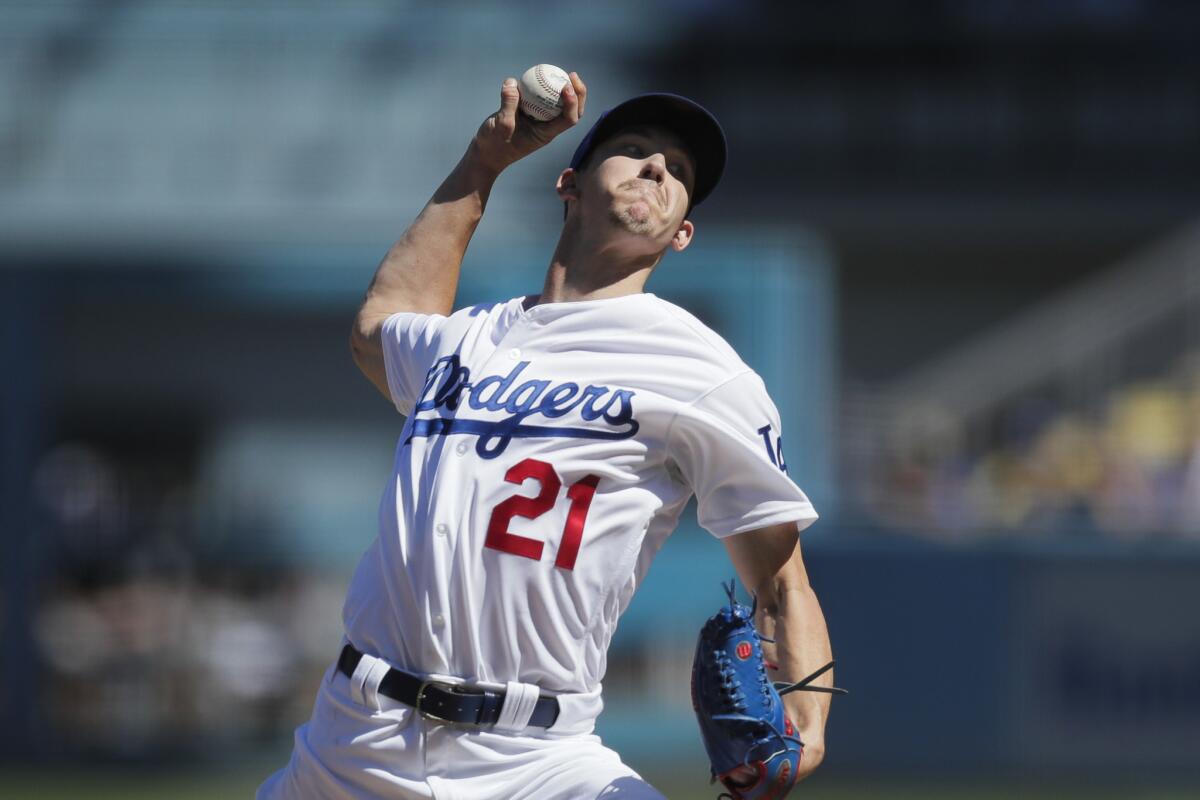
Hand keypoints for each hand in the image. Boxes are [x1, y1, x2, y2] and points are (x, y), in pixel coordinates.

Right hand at [470, 72, 586, 175]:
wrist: (485, 153)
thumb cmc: (493, 145)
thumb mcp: (500, 126)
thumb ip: (508, 104)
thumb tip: (512, 82)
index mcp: (546, 134)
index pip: (568, 119)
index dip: (572, 102)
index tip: (566, 86)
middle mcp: (546, 127)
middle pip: (571, 111)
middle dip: (577, 93)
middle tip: (571, 75)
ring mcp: (538, 120)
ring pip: (559, 104)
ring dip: (564, 89)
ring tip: (563, 71)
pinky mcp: (529, 113)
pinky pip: (540, 98)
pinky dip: (542, 87)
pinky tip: (539, 74)